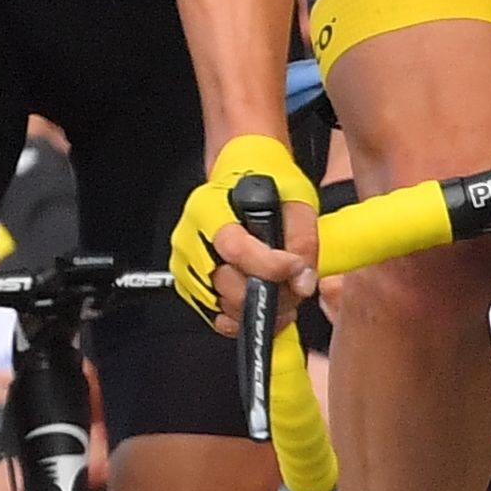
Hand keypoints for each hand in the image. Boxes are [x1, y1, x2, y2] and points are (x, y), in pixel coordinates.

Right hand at [169, 134, 318, 327]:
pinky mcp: (189, 286)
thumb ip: (303, 239)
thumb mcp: (296, 198)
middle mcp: (190, 238)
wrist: (242, 173)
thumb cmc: (264, 181)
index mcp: (209, 209)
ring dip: (260, 308)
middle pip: (229, 286)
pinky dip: (243, 317)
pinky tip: (262, 301)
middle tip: (295, 285)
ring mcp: (186, 265)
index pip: (235, 249)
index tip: (296, 268)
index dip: (270, 267)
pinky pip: (216, 316)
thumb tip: (302, 282)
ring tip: (281, 291)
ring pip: (224, 307)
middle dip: (270, 293)